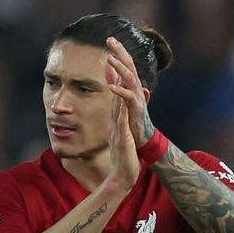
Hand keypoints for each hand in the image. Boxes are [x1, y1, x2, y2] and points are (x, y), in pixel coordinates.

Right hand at [104, 60, 139, 191]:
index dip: (114, 78)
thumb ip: (121, 123)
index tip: (112, 61)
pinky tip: (123, 102)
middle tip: (109, 57)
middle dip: (112, 76)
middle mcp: (115, 122)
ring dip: (115, 90)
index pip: (115, 96)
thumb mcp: (123, 135)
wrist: (122, 176)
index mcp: (116, 121)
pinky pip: (121, 124)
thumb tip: (121, 113)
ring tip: (115, 73)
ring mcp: (117, 130)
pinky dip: (122, 112)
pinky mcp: (122, 139)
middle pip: (113, 96)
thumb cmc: (124, 158)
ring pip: (116, 106)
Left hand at [105, 37, 154, 147]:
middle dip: (120, 52)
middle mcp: (137, 87)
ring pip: (130, 78)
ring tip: (109, 58)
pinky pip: (129, 97)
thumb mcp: (121, 94)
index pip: (126, 62)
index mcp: (132, 83)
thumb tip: (108, 65)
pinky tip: (111, 86)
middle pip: (130, 65)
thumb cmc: (131, 115)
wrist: (142, 135)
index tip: (109, 39)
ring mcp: (138, 97)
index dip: (119, 50)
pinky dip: (120, 91)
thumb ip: (115, 79)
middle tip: (110, 40)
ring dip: (120, 68)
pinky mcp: (137, 108)